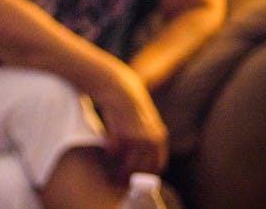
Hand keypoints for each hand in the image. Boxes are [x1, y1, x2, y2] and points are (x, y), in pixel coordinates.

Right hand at [93, 64, 168, 181]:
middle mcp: (151, 140)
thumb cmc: (129, 103)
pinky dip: (109, 154)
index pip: (157, 165)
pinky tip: (106, 151)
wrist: (118, 86)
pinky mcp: (121, 134)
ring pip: (128, 164)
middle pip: (142, 168)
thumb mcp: (147, 121)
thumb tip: (144, 160)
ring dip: (119, 169)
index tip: (135, 178)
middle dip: (131, 175)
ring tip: (111, 169)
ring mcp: (137, 138)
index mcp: (159, 137)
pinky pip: (114, 152)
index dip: (146, 174)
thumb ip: (149, 138)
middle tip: (119, 178)